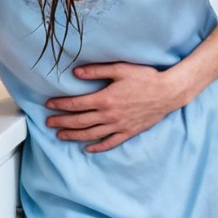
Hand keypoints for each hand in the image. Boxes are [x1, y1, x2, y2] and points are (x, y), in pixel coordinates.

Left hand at [46, 61, 191, 152]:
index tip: (49, 105)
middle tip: (48, 123)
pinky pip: (110, 142)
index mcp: (105, 99)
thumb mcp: (121, 69)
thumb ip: (97, 70)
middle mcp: (109, 115)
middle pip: (79, 121)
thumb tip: (76, 73)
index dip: (60, 105)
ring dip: (74, 135)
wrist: (168, 92)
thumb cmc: (146, 78)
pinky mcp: (129, 131)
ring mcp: (119, 126)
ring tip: (61, 136)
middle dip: (61, 122)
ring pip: (91, 134)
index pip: (76, 104)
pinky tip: (88, 149)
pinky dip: (98, 147)